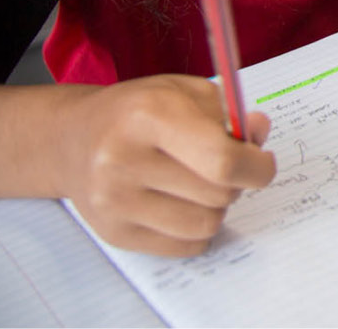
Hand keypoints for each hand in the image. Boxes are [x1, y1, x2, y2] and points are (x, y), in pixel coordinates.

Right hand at [59, 74, 274, 255]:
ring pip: (205, 225)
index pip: (222, 160)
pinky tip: (181, 202)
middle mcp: (124, 160)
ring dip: (217, 207)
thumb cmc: (140, 111)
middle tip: (223, 166)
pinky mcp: (114, 234)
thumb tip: (259, 135)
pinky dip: (197, 229)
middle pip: (218, 195)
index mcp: (149, 115)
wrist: (74, 139)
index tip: (263, 162)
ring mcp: (114, 202)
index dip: (257, 167)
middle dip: (236, 182)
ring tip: (199, 183)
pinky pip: (186, 247)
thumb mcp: (186, 92)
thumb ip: (230, 114)